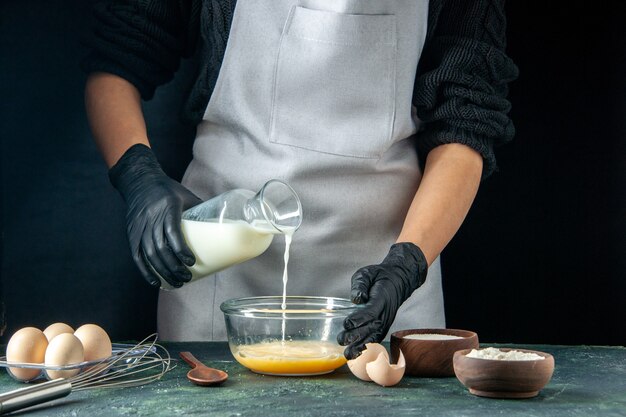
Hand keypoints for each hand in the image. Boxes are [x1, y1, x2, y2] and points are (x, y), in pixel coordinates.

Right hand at [109, 144, 201, 287]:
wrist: (139, 181)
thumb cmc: (168, 189)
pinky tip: (156, 282)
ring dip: (163, 272)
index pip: (172, 231)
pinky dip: (146, 271)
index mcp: (167, 207)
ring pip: (149, 254)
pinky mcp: (132, 234)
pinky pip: (137, 256)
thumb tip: (223, 227)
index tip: (191, 262)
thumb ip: (201, 210)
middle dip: (174, 266)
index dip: (180, 249)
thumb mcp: (186, 195)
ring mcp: (139, 227)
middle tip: (187, 277)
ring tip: (177, 282)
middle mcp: (151, 217)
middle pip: (160, 248)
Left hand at [337, 242, 427, 358]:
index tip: (347, 323)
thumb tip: (356, 299)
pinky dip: (367, 347)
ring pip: (374, 337)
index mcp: (381, 298)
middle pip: (371, 328)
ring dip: (361, 346)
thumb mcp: (367, 273)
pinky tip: (356, 354)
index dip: (359, 319)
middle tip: (341, 339)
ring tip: (347, 354)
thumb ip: (360, 284)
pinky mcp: (383, 326)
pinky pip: (376, 338)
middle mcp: (385, 313)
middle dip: (356, 336)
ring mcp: (385, 321)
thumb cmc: (379, 277)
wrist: (398, 280)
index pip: (371, 312)